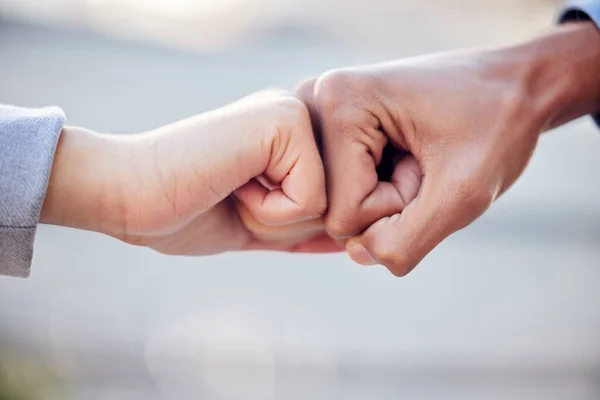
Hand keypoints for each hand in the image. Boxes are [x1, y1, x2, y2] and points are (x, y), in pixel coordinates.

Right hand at [41, 90, 339, 254]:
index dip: (285, 225)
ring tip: (230, 188)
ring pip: (328, 204)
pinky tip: (231, 184)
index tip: (235, 201)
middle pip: (336, 205)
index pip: (332, 204)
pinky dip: (268, 212)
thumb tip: (346, 241)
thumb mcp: (257, 225)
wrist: (126, 195)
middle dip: (282, 223)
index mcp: (291, 137)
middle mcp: (298, 115)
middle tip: (231, 196)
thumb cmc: (182, 211)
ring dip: (272, 218)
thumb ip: (301, 229)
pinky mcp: (285, 121)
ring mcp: (293, 112)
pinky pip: (311, 198)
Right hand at [299, 23, 599, 274]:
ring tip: (415, 156)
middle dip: (385, 202)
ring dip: (381, 194)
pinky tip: (398, 154)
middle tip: (424, 162)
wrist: (515, 84)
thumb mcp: (463, 194)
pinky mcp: (329, 123)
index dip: (396, 208)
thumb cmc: (497, 125)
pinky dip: (374, 184)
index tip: (429, 166)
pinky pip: (338, 187)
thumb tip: (357, 254)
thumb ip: (407, 240)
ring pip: (334, 201)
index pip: (342, 214)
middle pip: (331, 208)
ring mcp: (317, 112)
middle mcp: (315, 100)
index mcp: (337, 101)